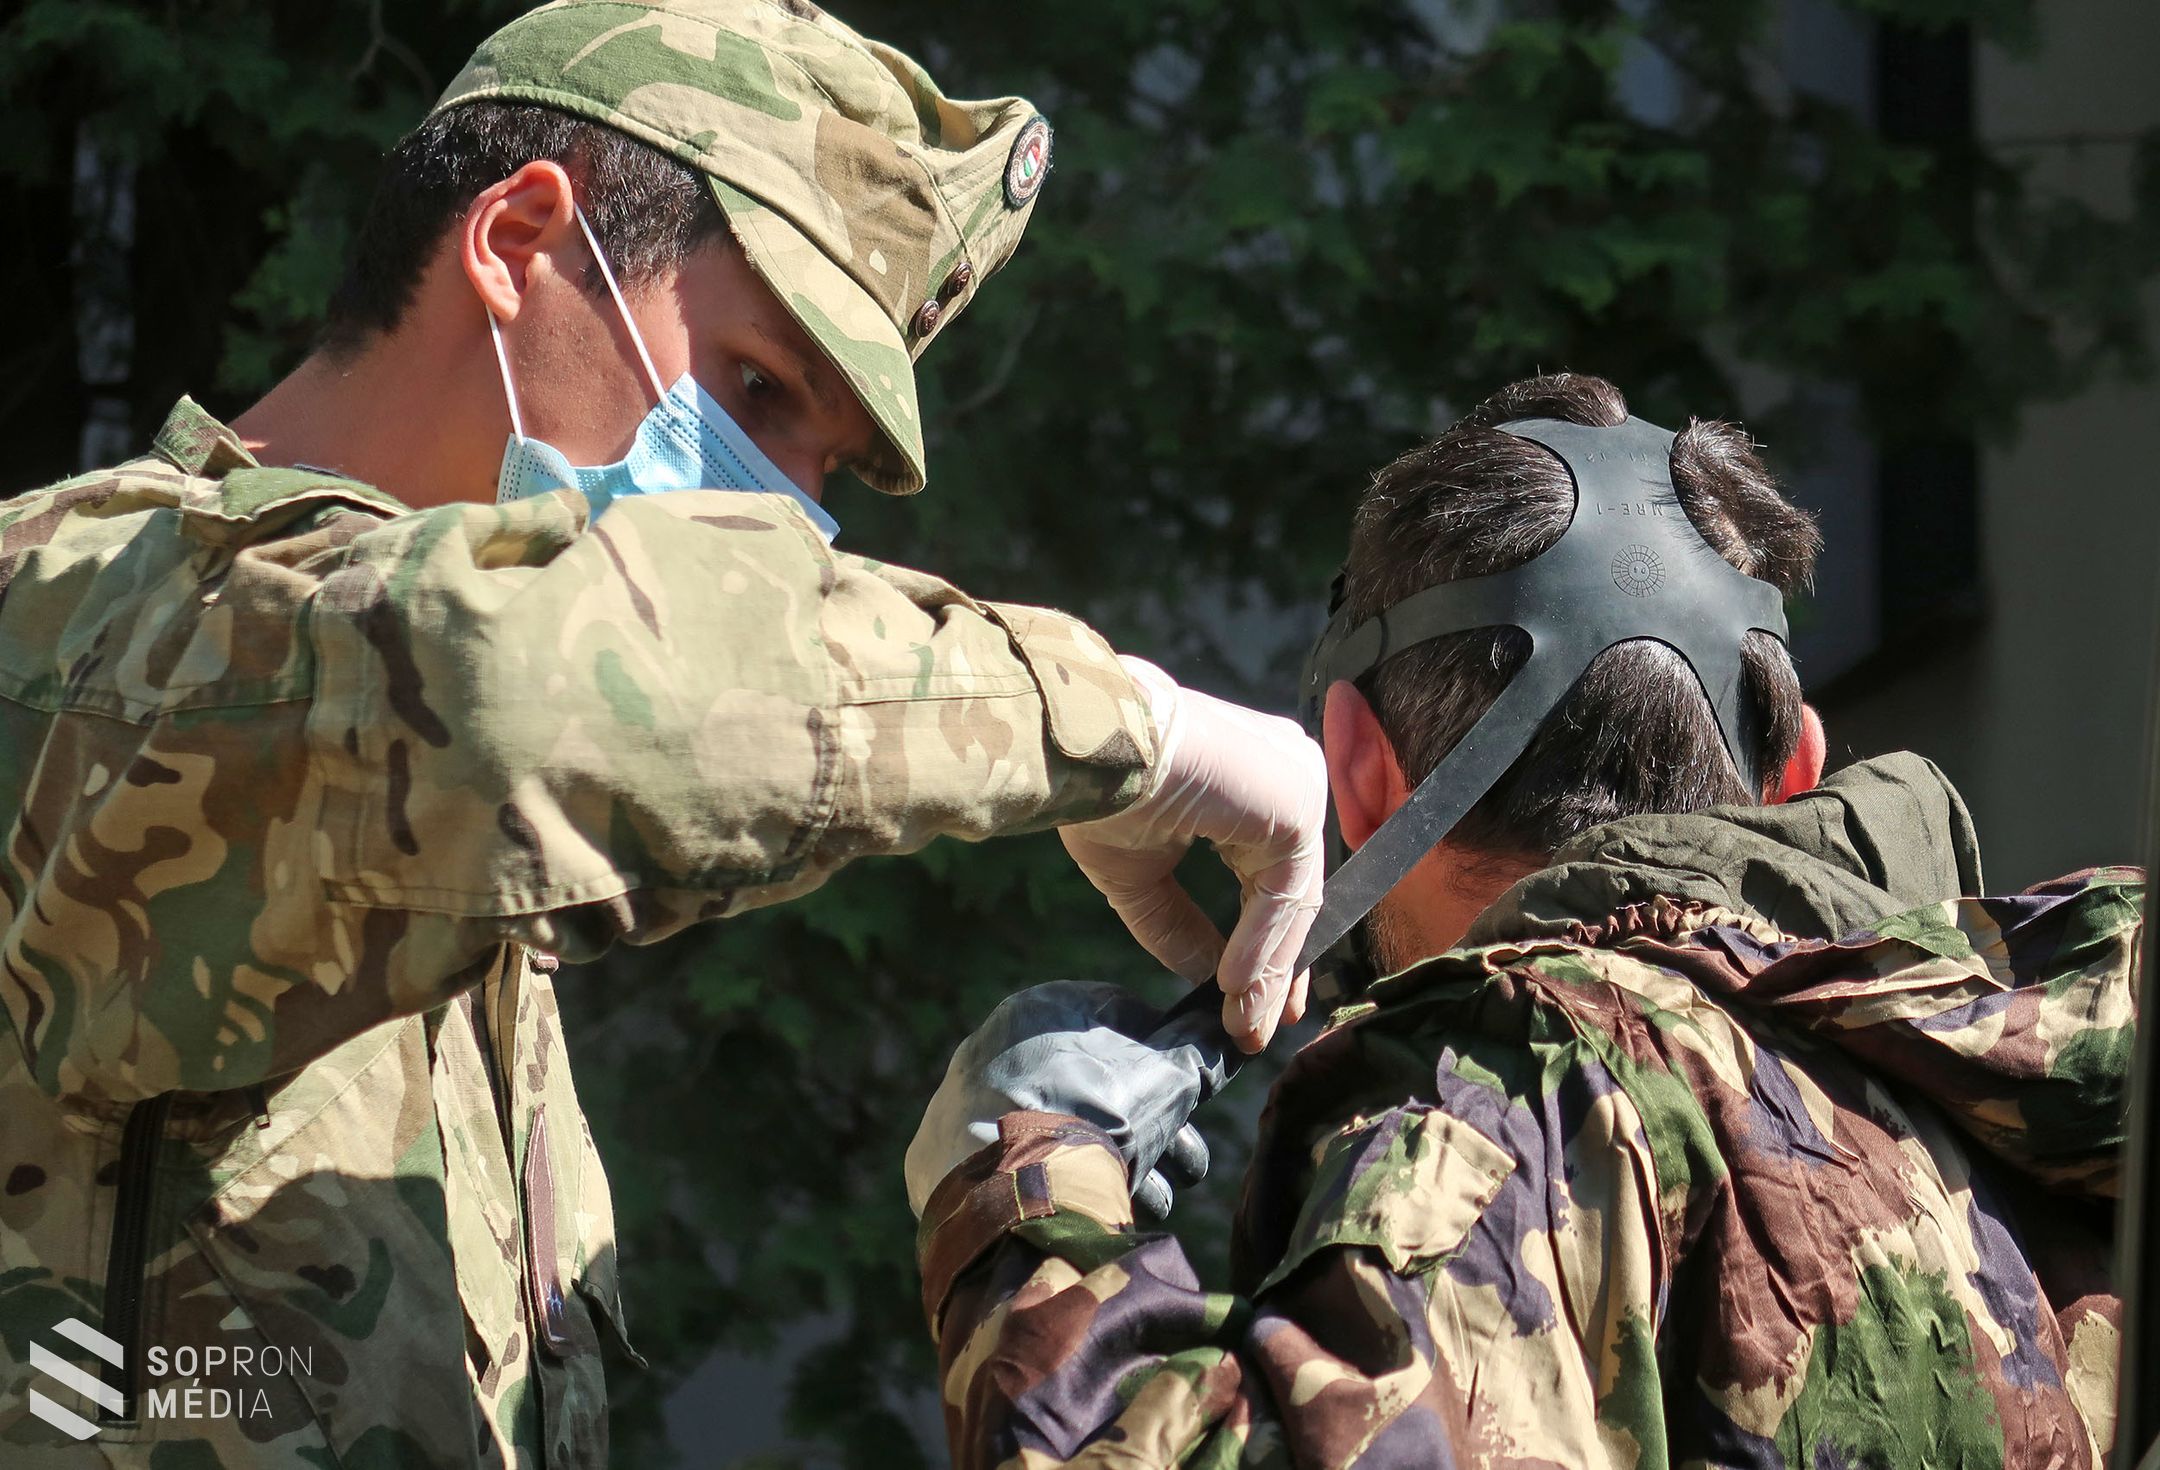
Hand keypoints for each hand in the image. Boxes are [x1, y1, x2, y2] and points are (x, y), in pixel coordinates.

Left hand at [904, 982, 1227, 1220]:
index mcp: (1044, 1009)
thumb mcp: (1164, 1080)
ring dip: (1122, 1164)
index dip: (1168, 1059)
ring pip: (1071, 1130)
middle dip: (1152, 1126)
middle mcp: (1002, 1049)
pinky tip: (1106, 1215)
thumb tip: (1240, 1029)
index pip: (1125, 1017)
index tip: (1192, 1097)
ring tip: (1156, 1198)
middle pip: (1101, 1084)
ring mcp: (972, 1107)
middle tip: (1187, 1163)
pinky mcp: (957, 1166)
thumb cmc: (1092, 1120)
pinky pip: (1030, 1169)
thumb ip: (1203, 1051)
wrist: (1007, 1192)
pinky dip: (1070, 1187)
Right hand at [1060, 658, 1325, 1051]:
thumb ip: (1180, 925)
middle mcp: (1288, 777)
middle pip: (1290, 893)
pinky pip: (1283, 893)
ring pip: (1290, 899)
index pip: (1275, 877)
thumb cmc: (1106, 796)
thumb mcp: (1143, 877)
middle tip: (1258, 1026)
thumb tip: (1206, 978)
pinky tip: (1232, 984)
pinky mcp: (1297, 805)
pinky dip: (1261, 943)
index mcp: (1257, 785)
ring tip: (1245, 1024)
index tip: (1252, 999)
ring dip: (1268, 970)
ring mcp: (1298, 787)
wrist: (1095, 752)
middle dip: (1275, 969)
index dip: (1267, 945)